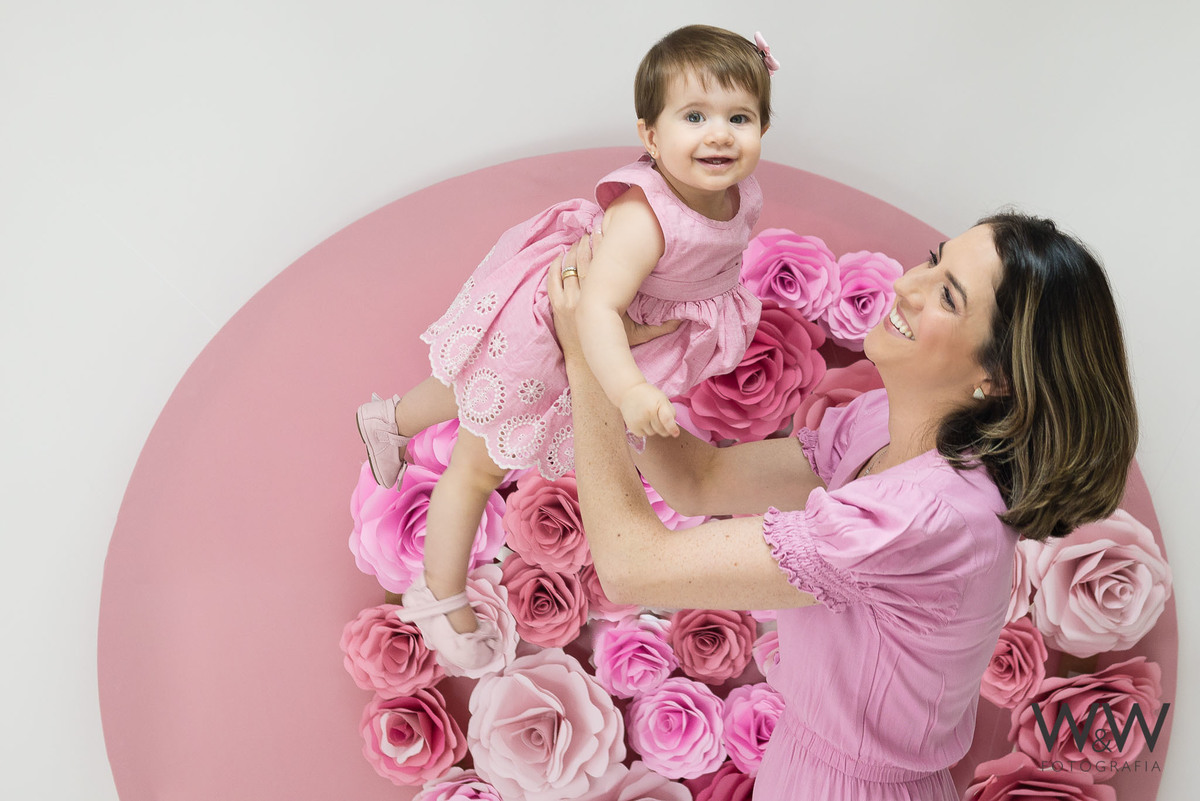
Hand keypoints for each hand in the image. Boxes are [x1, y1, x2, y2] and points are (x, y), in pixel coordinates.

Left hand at [547, 229, 681, 355]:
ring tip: (580, 240)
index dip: (602, 245)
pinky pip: (553, 280)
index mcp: (605, 298)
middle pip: (584, 259)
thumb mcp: (640, 335)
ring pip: (569, 266)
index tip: (605, 231)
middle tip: (592, 230)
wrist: (590, 364)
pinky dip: (556, 265)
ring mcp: (569, 301)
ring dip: (574, 251)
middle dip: (588, 242)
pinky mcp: (557, 307)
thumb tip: (682, 319)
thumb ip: (660, 326)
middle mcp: (585, 296)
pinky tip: (561, 255)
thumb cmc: (615, 346)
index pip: (601, 263)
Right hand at [619, 381, 679, 437]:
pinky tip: (642, 420)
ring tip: (648, 416)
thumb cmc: (648, 395)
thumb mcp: (663, 398)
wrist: (628, 391)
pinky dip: (644, 430)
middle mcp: (648, 413)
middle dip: (663, 427)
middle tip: (659, 418)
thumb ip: (670, 412)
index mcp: (658, 404)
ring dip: (653, 428)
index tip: (676, 434)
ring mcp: (639, 421)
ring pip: (652, 433)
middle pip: (661, 430)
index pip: (667, 420)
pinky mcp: (632, 427)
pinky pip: (643, 435)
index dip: (673, 429)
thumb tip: (673, 429)